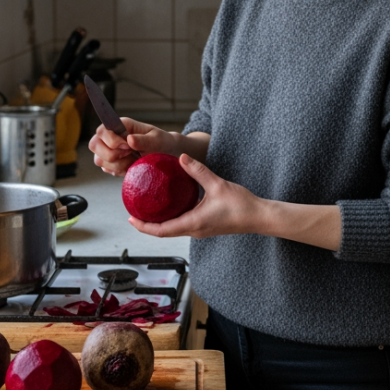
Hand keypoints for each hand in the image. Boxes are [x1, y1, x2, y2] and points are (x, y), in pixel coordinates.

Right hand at [88, 118, 177, 175]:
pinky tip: (131, 167)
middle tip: (131, 154)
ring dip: (119, 165)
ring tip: (134, 161)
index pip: (102, 130)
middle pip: (94, 145)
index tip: (128, 147)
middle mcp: (110, 136)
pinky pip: (107, 170)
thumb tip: (130, 139)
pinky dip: (120, 171)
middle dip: (113, 154)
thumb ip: (143, 140)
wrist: (165, 155)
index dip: (111, 141)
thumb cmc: (161, 143)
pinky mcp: (109, 163)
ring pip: (100, 160)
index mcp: (121, 125)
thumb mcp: (157, 140)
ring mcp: (107, 150)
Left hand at [128, 154, 266, 238]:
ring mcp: (200, 230)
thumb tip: (181, 157)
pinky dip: (172, 218)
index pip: (162, 230)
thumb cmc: (241, 205)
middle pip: (164, 232)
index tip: (131, 219)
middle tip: (134, 212)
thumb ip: (197, 171)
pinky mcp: (206, 226)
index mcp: (194, 223)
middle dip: (147, 224)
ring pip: (174, 229)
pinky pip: (183, 225)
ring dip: (160, 222)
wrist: (259, 217)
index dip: (144, 226)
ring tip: (149, 209)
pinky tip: (171, 206)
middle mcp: (195, 230)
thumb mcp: (217, 184)